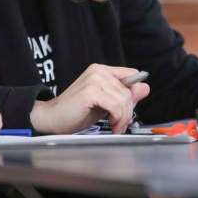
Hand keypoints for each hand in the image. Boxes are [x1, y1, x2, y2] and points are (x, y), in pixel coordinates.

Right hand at [30, 64, 149, 134]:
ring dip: (122, 117)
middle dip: (128, 111)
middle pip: (129, 90)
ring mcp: (94, 80)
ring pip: (124, 99)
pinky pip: (116, 105)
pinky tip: (110, 124)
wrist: (52, 118)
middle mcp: (98, 71)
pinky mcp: (91, 91)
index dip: (132, 94)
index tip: (126, 110)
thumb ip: (123, 96)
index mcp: (102, 71)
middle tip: (119, 124)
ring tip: (114, 126)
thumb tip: (144, 87)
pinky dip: (117, 118)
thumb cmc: (76, 112)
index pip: (132, 75)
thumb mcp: (105, 104)